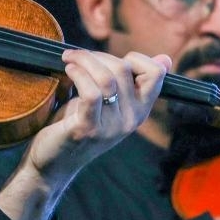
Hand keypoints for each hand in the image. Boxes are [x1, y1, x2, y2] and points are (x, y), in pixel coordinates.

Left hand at [0, 49, 168, 219]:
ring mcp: (111, 127)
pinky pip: (91, 93)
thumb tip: (165, 60)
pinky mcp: (88, 129)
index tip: (110, 59)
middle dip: (97, 56)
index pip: (156, 74)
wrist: (54, 163)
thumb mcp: (110, 103)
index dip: (136, 58)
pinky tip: (68, 70)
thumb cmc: (79, 125)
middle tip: (76, 56)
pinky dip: (78, 74)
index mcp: (140, 111)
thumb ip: (132, 83)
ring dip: (84, 60)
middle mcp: (131, 120)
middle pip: (123, 69)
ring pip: (107, 78)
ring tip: (68, 58)